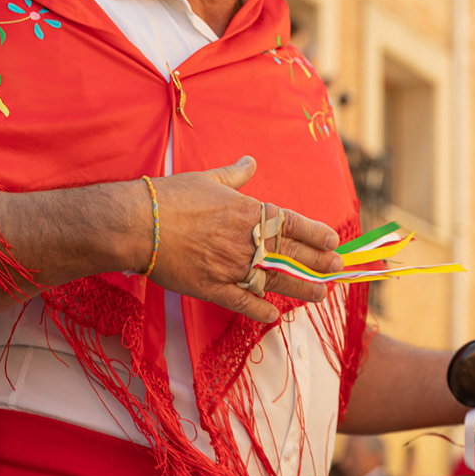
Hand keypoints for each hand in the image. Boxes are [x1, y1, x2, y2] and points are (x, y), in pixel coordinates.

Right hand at [152, 156, 343, 327]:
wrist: (136, 223)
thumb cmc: (170, 198)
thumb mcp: (208, 179)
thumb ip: (235, 175)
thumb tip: (249, 162)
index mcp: (248, 212)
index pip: (291, 223)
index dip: (315, 233)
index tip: (333, 241)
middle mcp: (245, 241)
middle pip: (291, 254)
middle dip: (318, 263)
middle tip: (338, 269)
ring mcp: (230, 267)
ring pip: (274, 281)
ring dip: (300, 289)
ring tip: (321, 294)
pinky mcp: (211, 288)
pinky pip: (242, 302)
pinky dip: (260, 310)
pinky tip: (275, 314)